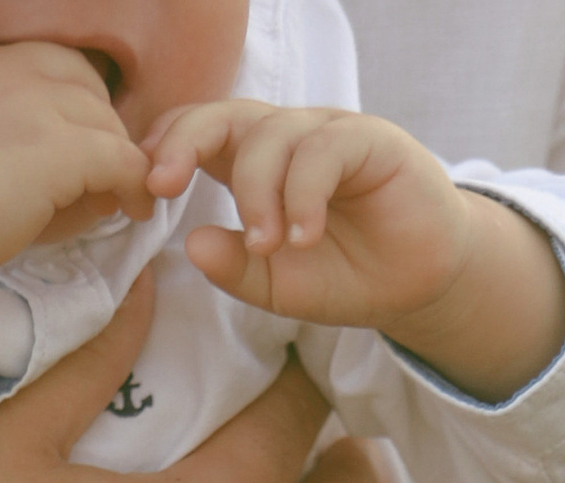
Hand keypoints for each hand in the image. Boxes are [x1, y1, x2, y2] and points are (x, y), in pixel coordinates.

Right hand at [0, 45, 151, 390]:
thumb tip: (27, 163)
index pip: (38, 63)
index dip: (62, 103)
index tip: (66, 145)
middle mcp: (1, 67)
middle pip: (81, 80)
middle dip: (96, 122)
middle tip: (100, 173)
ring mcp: (32, 103)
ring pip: (105, 119)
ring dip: (117, 158)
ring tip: (118, 198)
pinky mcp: (56, 148)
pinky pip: (121, 159)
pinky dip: (135, 185)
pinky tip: (135, 211)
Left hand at [146, 104, 564, 399]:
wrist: (420, 281)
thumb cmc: (346, 274)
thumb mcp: (280, 285)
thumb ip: (236, 268)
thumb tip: (191, 245)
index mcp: (255, 164)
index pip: (200, 133)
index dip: (167, 147)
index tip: (144, 188)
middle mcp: (287, 139)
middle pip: (225, 115)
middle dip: (185, 142)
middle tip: (163, 187)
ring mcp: (328, 133)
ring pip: (273, 135)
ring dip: (258, 193)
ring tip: (268, 245)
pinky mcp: (370, 139)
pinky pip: (324, 150)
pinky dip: (305, 194)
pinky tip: (304, 236)